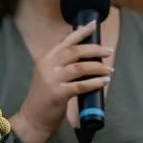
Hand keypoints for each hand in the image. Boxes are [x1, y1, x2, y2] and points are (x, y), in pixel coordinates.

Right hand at [14, 22, 113, 142]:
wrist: (33, 118)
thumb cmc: (44, 97)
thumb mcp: (49, 75)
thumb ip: (61, 64)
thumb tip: (84, 53)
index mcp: (45, 59)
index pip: (65, 41)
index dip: (80, 32)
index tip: (94, 24)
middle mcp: (47, 66)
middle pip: (74, 51)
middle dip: (94, 49)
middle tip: (109, 51)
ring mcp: (52, 79)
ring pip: (80, 67)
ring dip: (98, 67)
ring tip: (109, 69)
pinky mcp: (58, 93)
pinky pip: (81, 85)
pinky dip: (94, 82)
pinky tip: (104, 81)